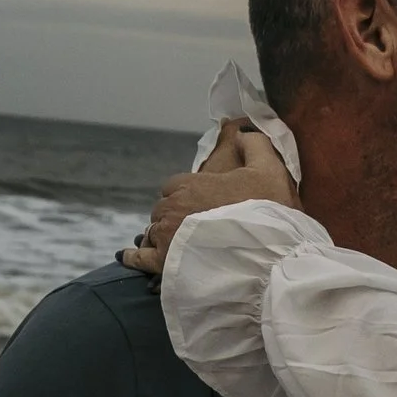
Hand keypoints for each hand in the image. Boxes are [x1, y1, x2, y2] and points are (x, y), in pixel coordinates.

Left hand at [119, 122, 297, 273]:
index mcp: (191, 185)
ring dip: (162, 236)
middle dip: (175, 217)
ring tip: (178, 247)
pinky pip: (139, 258)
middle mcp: (173, 208)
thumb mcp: (269, 169)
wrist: (265, 253)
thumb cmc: (266, 212)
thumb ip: (254, 145)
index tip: (201, 207)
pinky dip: (133, 256)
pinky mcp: (164, 263)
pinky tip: (127, 256)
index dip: (185, 195)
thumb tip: (244, 133)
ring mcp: (166, 236)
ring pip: (153, 232)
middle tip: (196, 230)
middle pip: (162, 209)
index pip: (173, 186)